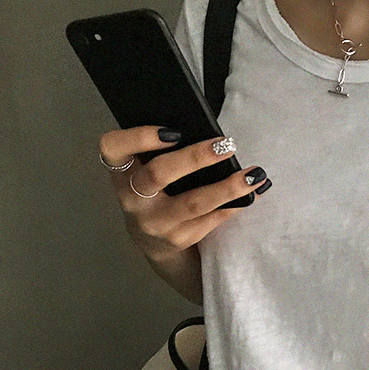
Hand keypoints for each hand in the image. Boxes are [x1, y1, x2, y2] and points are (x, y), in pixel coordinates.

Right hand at [97, 124, 270, 255]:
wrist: (153, 242)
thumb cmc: (154, 190)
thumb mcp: (145, 168)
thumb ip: (161, 148)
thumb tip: (204, 127)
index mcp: (121, 172)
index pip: (114, 148)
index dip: (139, 137)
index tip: (173, 130)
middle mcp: (132, 200)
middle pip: (159, 174)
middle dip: (196, 157)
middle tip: (226, 144)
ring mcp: (154, 224)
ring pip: (193, 203)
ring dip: (227, 187)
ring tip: (253, 174)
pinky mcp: (177, 241)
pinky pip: (209, 221)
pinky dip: (233, 206)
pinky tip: (251, 194)